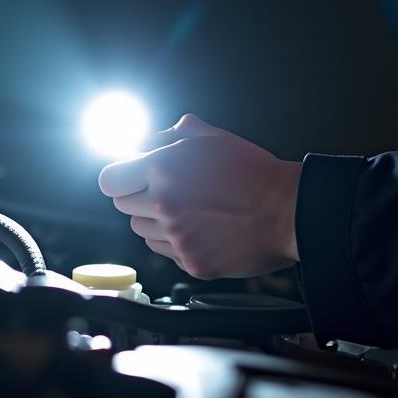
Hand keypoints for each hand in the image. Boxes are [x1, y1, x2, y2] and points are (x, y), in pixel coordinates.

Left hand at [98, 114, 301, 278]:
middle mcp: (164, 205)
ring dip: (154, 219)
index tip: (131, 174)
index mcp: (164, 169)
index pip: (110, 180)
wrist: (288, 211)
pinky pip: (165, 251)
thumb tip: (146, 141)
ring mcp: (177, 237)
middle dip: (138, 194)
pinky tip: (199, 227)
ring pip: (141, 230)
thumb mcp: (213, 138)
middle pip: (122, 205)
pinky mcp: (191, 262)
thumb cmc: (254, 172)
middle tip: (165, 188)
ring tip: (187, 208)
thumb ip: (172, 135)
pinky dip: (174, 240)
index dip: (120, 176)